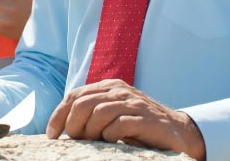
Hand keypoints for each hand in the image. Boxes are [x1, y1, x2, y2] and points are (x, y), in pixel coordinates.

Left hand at [46, 79, 205, 159]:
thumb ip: (93, 112)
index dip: (58, 115)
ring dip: (90, 132)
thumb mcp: (114, 113)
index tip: (52, 135)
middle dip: (72, 125)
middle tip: (75, 141)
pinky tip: (112, 141)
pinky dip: (109, 136)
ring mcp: (134, 104)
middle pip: (83, 104)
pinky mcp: (145, 119)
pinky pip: (118, 125)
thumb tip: (62, 127)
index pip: (74, 95)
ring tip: (94, 142)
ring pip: (99, 113)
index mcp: (109, 87)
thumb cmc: (140, 125)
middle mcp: (120, 91)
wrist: (178, 131)